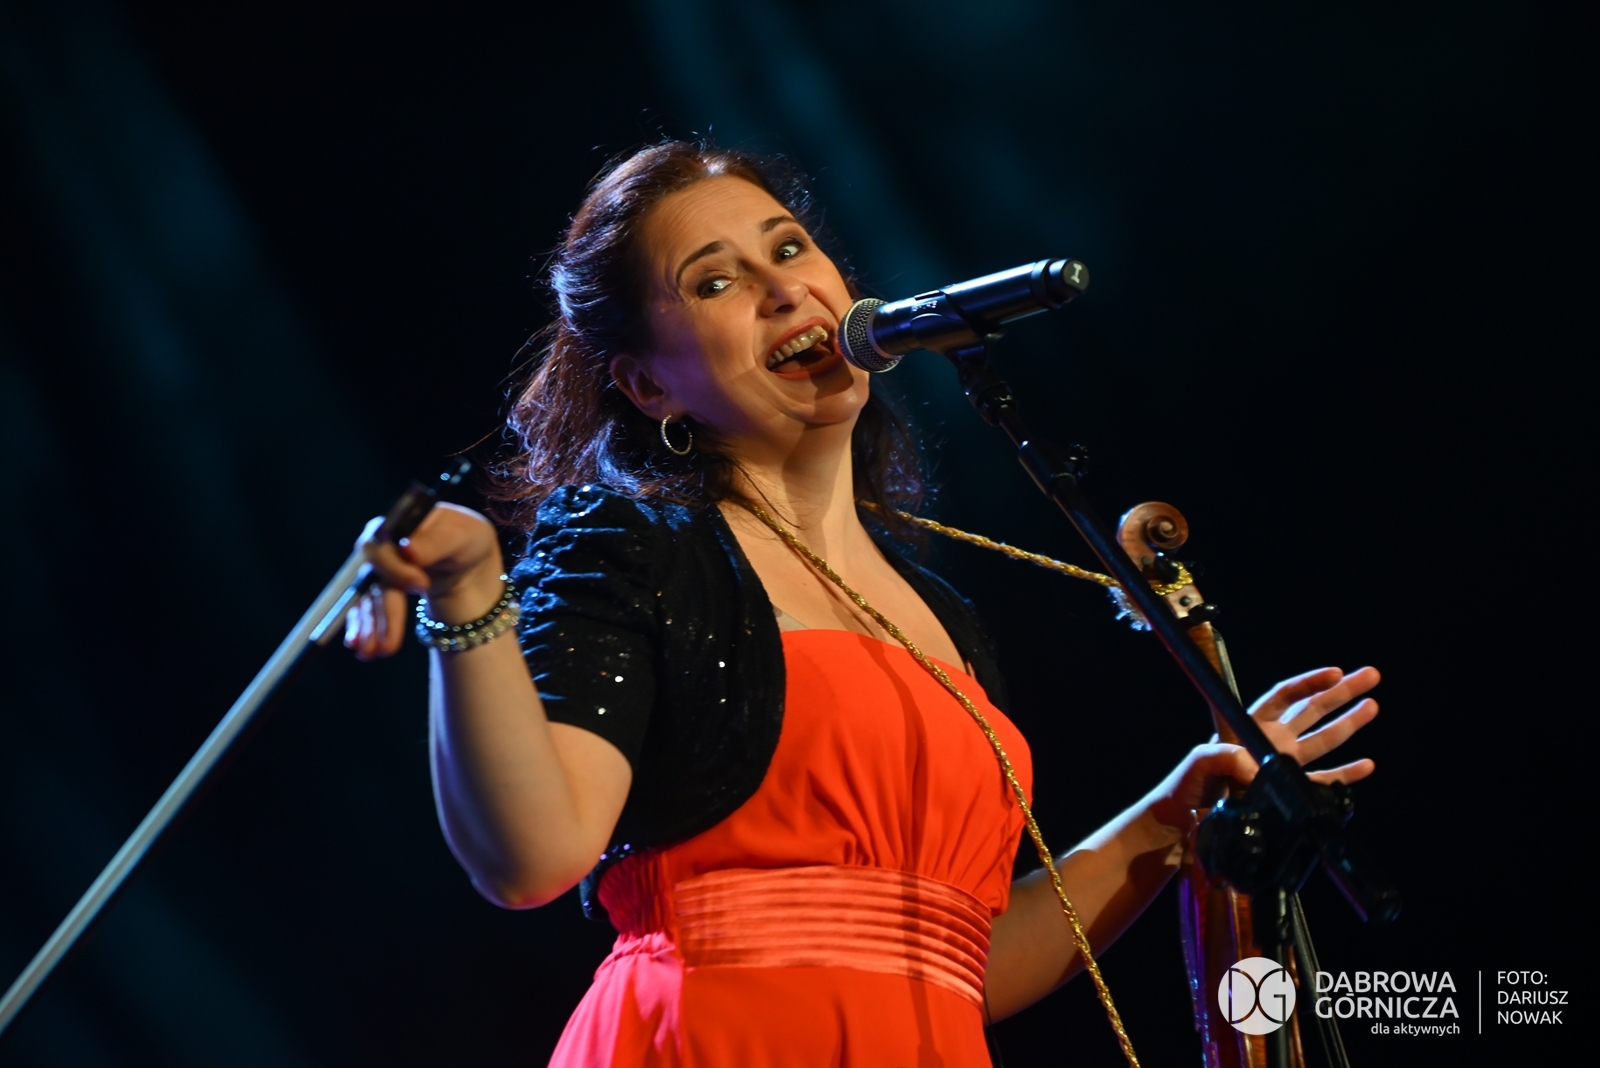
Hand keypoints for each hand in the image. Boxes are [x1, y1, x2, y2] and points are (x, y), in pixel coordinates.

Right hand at [343, 502, 505, 660]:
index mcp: (402, 520)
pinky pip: (364, 605)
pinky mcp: (379, 585)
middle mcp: (384, 540)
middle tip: (392, 639)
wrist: (469, 565)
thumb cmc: (469, 542)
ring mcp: (380, 564)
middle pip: (374, 572)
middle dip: (382, 607)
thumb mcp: (465, 536)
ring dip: (370, 624)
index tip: (421, 586)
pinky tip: (361, 645)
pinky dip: (363, 625)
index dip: (395, 566)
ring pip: (369, 594)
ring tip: (374, 652)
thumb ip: (438, 541)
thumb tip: (407, 549)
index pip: (384, 540)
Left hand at [1149, 667, 1379, 829]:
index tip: (1335, 673)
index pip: (1284, 696)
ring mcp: (1283, 766)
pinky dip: (1346, 774)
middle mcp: (1271, 741)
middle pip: (1312, 709)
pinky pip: (1324, 781)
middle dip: (1341, 692)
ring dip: (1349, 723)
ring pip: (1323, 740)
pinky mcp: (1289, 792)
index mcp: (1249, 726)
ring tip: (1373, 706)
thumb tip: (1258, 770)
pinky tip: (1366, 765)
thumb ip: (1226, 757)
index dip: (1309, 683)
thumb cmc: (1188, 785)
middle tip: (1371, 676)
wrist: (1187, 820)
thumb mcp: (1200, 761)